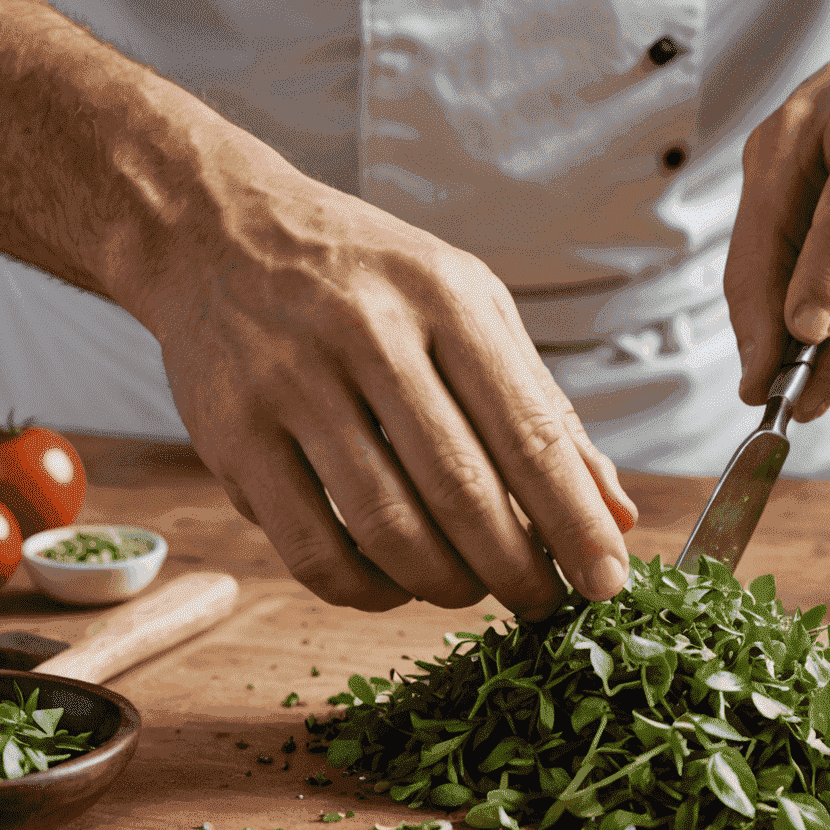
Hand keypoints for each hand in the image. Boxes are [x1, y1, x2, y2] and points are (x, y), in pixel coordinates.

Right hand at [132, 138, 636, 617]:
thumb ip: (542, 407)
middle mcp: (367, 333)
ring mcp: (290, 384)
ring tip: (467, 588)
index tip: (605, 582)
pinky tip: (391, 583)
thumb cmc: (364, 277)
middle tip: (540, 600)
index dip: (575, 523)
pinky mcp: (230, 436)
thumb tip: (613, 512)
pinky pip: (311, 550)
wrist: (215, 229)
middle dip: (516, 569)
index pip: (529, 433)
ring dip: (444, 584)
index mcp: (444, 296)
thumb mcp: (467, 307)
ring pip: (387, 528)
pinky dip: (365, 590)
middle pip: (463, 491)